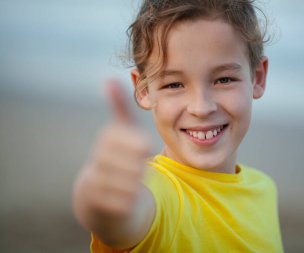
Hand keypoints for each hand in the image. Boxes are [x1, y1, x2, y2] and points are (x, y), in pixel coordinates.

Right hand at [73, 79, 150, 229]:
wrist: (95, 192)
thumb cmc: (116, 156)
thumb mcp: (121, 131)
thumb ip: (120, 107)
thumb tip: (108, 78)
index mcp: (109, 137)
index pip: (141, 145)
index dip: (145, 153)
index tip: (140, 152)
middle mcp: (100, 157)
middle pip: (138, 167)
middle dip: (141, 171)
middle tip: (135, 170)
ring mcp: (96, 179)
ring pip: (132, 186)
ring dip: (136, 186)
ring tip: (129, 182)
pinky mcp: (95, 201)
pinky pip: (125, 203)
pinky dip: (130, 201)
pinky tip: (123, 196)